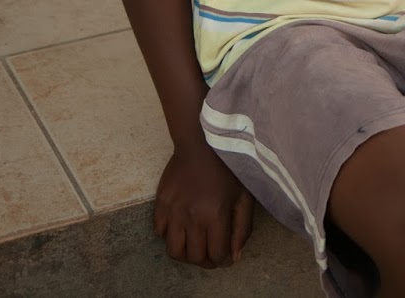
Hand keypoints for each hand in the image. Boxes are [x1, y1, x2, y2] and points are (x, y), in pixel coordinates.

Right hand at [154, 138, 254, 267]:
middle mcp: (191, 217)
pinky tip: (182, 227)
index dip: (223, 261)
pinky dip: (170, 236)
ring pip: (173, 251)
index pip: (216, 254)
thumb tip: (234, 256)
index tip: (226, 257)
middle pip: (194, 257)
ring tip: (196, 246)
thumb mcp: (245, 196)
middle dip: (205, 261)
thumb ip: (242, 228)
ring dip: (186, 255)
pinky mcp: (160, 203)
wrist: (202, 143)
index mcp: (215, 214)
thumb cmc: (229, 168)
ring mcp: (173, 211)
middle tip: (212, 254)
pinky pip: (159, 232)